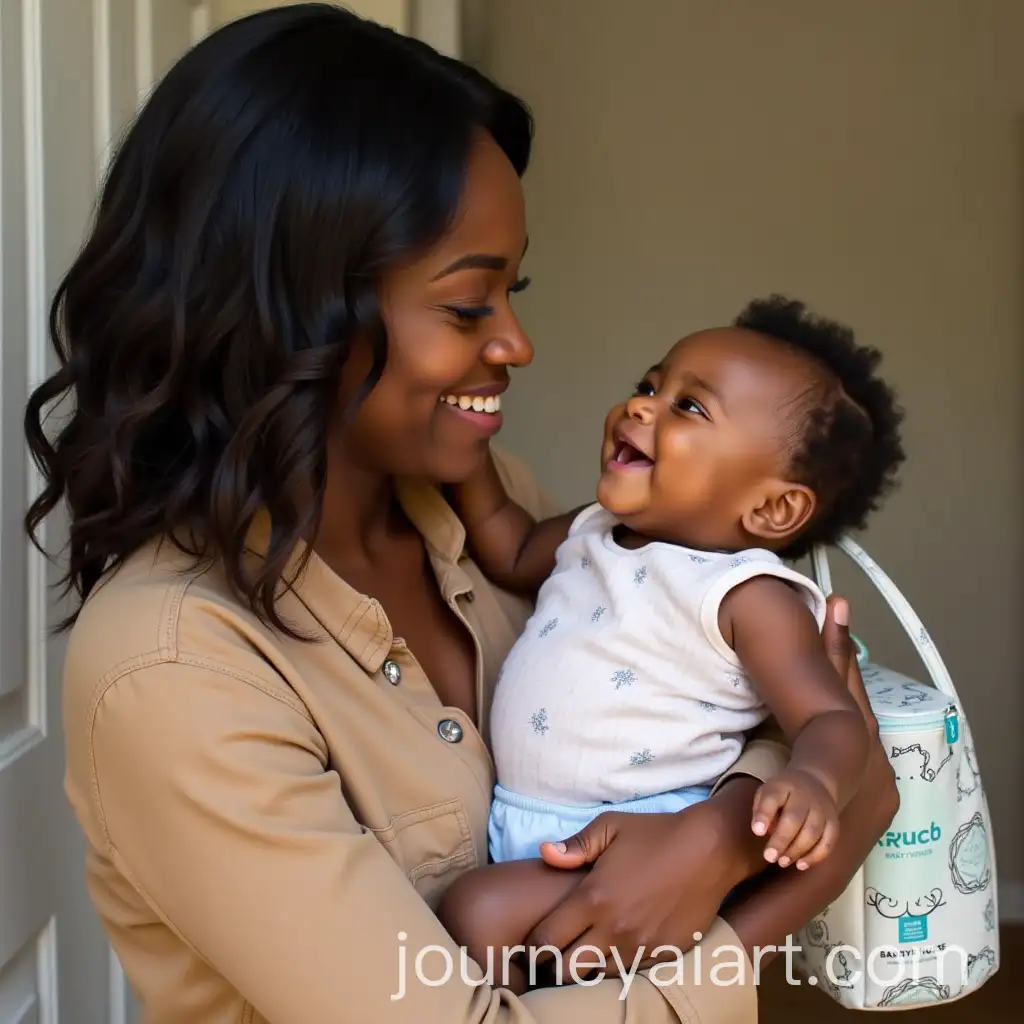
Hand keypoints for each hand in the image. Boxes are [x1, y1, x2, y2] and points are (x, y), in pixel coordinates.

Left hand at [524, 781, 760, 983]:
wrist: (710, 849)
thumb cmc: (655, 834)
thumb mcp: (610, 827)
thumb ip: (575, 845)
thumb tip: (544, 853)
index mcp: (593, 898)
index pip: (547, 939)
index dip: (533, 944)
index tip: (533, 941)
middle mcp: (613, 929)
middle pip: (566, 970)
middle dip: (554, 965)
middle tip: (555, 952)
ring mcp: (640, 946)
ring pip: (597, 977)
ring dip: (586, 967)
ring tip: (585, 950)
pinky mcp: (663, 955)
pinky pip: (629, 973)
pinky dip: (617, 966)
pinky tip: (616, 948)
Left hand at [751, 767, 838, 869]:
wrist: (815, 781)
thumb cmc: (783, 793)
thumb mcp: (767, 792)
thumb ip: (761, 809)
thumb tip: (761, 832)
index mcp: (783, 786)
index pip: (773, 797)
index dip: (764, 815)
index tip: (757, 832)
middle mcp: (804, 796)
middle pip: (794, 818)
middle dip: (781, 840)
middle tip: (769, 857)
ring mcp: (822, 809)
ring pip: (812, 832)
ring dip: (797, 851)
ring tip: (782, 862)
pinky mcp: (834, 822)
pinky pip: (828, 841)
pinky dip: (816, 856)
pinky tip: (801, 864)